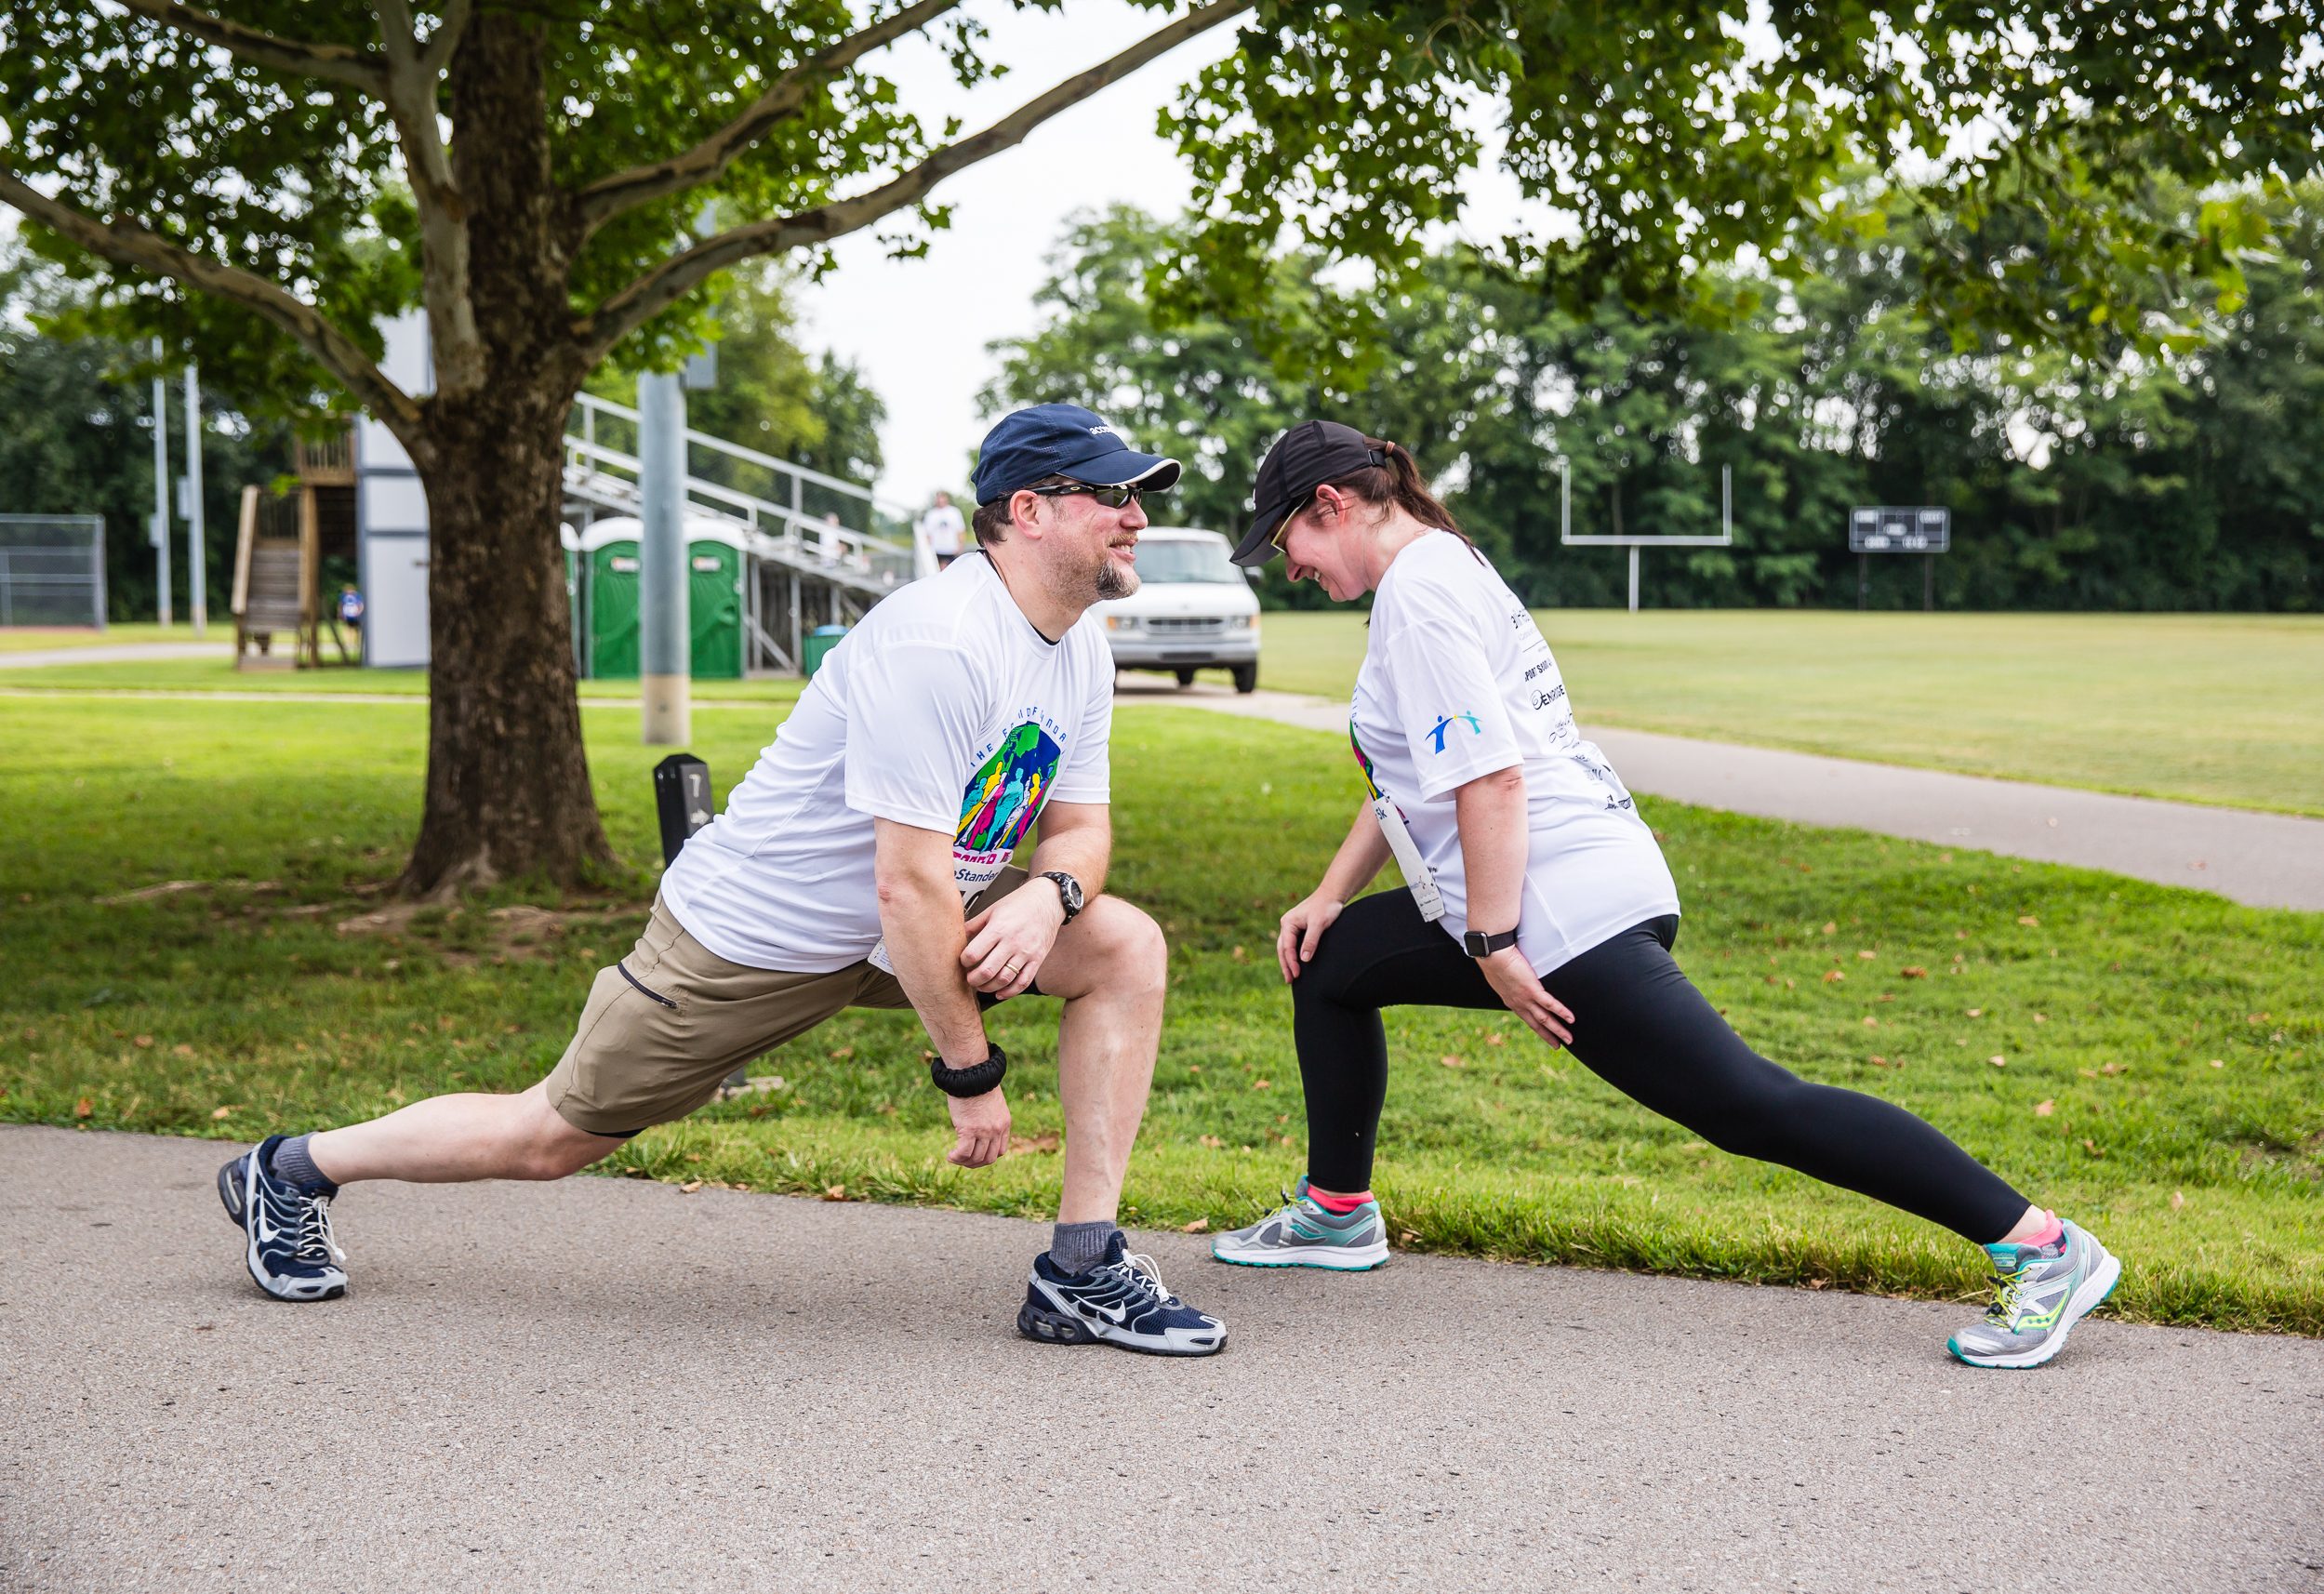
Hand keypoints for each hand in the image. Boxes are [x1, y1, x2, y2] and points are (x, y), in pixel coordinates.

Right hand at [945, 1082, 1010, 1167]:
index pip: (1000, 1151)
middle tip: (962, 1160)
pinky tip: (950, 1155)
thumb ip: (989, 1118)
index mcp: (1004, 1123)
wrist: (972, 1073)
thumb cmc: (977, 1084)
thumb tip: (978, 1127)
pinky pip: (964, 1152)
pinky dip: (956, 1157)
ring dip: (963, 1162)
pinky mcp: (970, 1130)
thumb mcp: (991, 1104)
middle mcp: (997, 1129)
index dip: (987, 1157)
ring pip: (976, 1158)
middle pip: (989, 1159)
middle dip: (975, 1164)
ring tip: (953, 1157)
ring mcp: (985, 1131)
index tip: (975, 1155)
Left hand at [961, 879, 1066, 997]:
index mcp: (998, 928)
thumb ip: (974, 925)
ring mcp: (1026, 952)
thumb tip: (956, 935)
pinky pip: (1023, 982)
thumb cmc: (1018, 903)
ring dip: (988, 987)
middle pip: (987, 971)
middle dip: (973, 980)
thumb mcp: (993, 909)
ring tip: (981, 986)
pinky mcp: (1037, 959)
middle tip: (969, 979)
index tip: (963, 962)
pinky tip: (1000, 993)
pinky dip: (1010, 992)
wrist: (1048, 900)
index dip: (963, 962)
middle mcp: (1012, 942)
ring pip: (1004, 979)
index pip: (973, 953)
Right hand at [1277, 890, 1346, 982]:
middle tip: (1290, 981)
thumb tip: (1303, 959)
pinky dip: (1294, 955)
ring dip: (1288, 962)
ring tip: (1291, 976)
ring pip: (1286, 948)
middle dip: (1286, 965)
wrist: (1333, 894)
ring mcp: (1293, 926)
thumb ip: (1311, 941)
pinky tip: (1297, 963)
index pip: (1287, 947)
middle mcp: (1287, 925)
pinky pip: (1293, 944)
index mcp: (1288, 923)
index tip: (1297, 975)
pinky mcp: (1300, 928)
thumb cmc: (1326, 907)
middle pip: (1283, 949)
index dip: (1291, 962)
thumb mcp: (1319, 924)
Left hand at [1476, 946, 1574, 1046]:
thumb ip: (1511, 986)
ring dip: (1558, 1030)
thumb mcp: (1502, 980)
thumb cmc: (1495, 963)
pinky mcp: (1532, 990)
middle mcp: (1519, 1005)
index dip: (1539, 1030)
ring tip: (1569, 1039)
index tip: (1547, 1038)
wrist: (1493, 957)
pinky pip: (1550, 1004)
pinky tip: (1571, 1019)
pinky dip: (1561, 1012)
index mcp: (1513, 1003)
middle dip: (1550, 1036)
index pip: (1529, 1020)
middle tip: (1560, 1046)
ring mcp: (1526, 999)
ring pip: (1545, 1019)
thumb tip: (1517, 983)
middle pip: (1538, 1024)